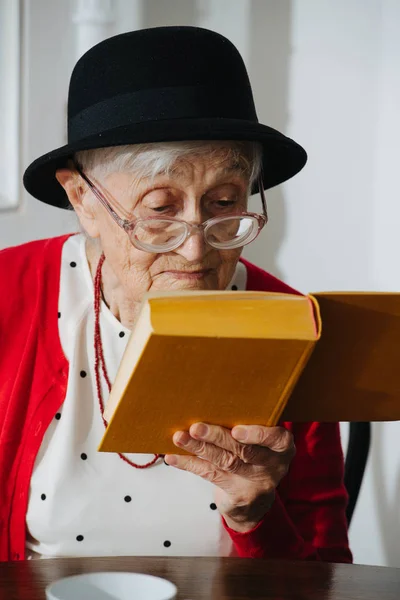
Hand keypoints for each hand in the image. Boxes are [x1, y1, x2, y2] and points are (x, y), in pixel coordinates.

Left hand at [164, 423, 294, 531]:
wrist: (255, 500)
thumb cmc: (256, 454)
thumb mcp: (263, 441)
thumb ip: (248, 423)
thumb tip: (212, 400)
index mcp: (282, 446)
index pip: (276, 439)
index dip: (257, 434)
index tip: (237, 430)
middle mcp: (272, 465)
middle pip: (243, 450)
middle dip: (217, 437)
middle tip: (196, 428)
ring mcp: (254, 482)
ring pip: (223, 461)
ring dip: (199, 448)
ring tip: (179, 437)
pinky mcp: (236, 494)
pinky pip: (210, 475)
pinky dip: (189, 463)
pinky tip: (173, 457)